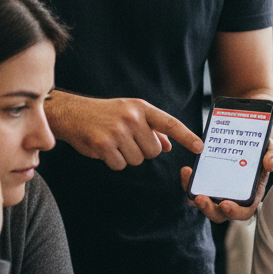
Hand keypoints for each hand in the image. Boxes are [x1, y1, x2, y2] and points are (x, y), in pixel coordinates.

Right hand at [47, 93, 202, 169]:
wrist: (72, 113)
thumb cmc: (104, 114)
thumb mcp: (130, 113)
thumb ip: (151, 128)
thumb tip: (167, 146)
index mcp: (141, 108)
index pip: (169, 123)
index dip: (187, 136)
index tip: (200, 147)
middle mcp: (132, 118)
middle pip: (153, 150)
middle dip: (143, 150)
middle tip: (126, 140)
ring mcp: (118, 131)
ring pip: (138, 160)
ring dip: (127, 157)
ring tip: (114, 142)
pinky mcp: (104, 145)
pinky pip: (121, 165)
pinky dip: (114, 162)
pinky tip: (105, 149)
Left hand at [181, 138, 272, 222]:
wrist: (248, 140)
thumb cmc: (262, 149)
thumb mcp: (271, 149)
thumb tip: (269, 164)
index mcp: (251, 195)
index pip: (244, 212)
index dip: (235, 212)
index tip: (225, 204)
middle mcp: (234, 197)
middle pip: (219, 214)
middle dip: (208, 209)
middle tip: (200, 198)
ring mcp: (219, 192)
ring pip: (204, 202)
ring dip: (194, 196)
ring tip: (188, 177)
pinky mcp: (207, 183)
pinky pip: (196, 189)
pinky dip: (189, 183)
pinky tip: (187, 171)